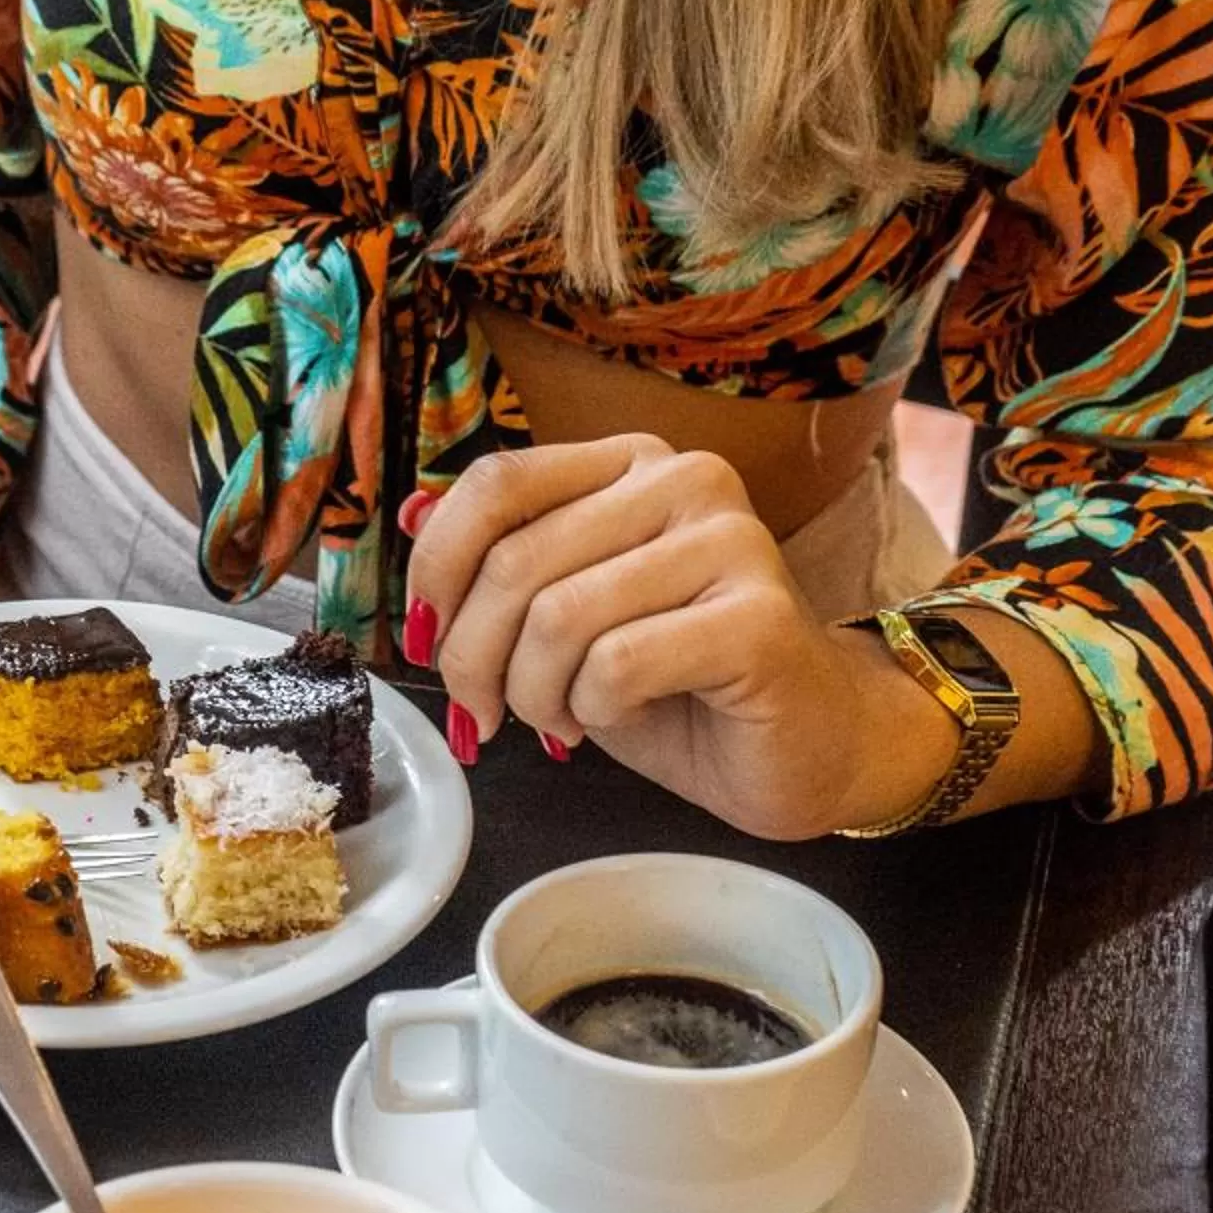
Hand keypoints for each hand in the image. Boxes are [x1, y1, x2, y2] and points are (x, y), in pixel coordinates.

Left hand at [403, 436, 956, 839]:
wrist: (802, 749)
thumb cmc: (675, 685)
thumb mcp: (565, 616)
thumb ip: (501, 562)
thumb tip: (411, 514)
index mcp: (630, 463)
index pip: (496, 483)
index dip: (436, 565)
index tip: (425, 635)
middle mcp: (685, 480)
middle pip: (515, 559)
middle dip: (473, 656)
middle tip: (484, 712)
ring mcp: (730, 541)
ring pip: (559, 616)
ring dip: (532, 692)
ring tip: (557, 720)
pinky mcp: (758, 617)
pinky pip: (616, 662)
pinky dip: (590, 708)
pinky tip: (613, 718)